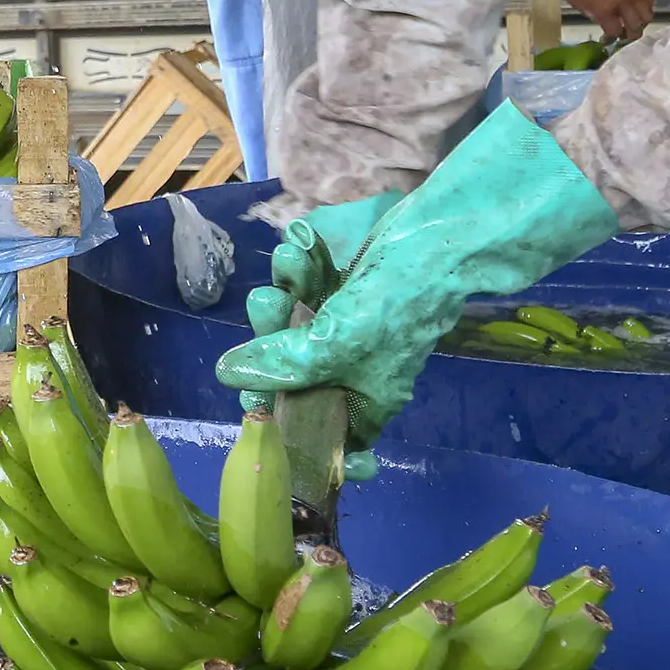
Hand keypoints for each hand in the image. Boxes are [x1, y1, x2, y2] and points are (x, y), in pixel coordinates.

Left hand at [218, 105, 618, 440]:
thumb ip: (284, 365)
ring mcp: (344, 325)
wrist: (440, 236)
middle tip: (266, 305)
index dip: (289, 428)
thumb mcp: (337, 344)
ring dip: (281, 293)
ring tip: (287, 265)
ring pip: (288, 324)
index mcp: (363, 397)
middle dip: (270, 338)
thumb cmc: (397, 304)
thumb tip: (230, 375)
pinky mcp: (339, 287)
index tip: (256, 411)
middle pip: (290, 371)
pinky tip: (298, 248)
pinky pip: (301, 286)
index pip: (322, 433)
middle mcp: (351, 366)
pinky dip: (296, 268)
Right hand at [531, 0, 653, 41]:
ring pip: (634, 27)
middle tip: (630, 30)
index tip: (636, 16)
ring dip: (627, 34)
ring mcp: (620, 2)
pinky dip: (611, 36)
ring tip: (619, 37)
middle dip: (639, 26)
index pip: (649, 0)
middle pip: (646, 16)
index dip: (643, 11)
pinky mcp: (605, 12)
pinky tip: (606, 38)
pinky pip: (614, 30)